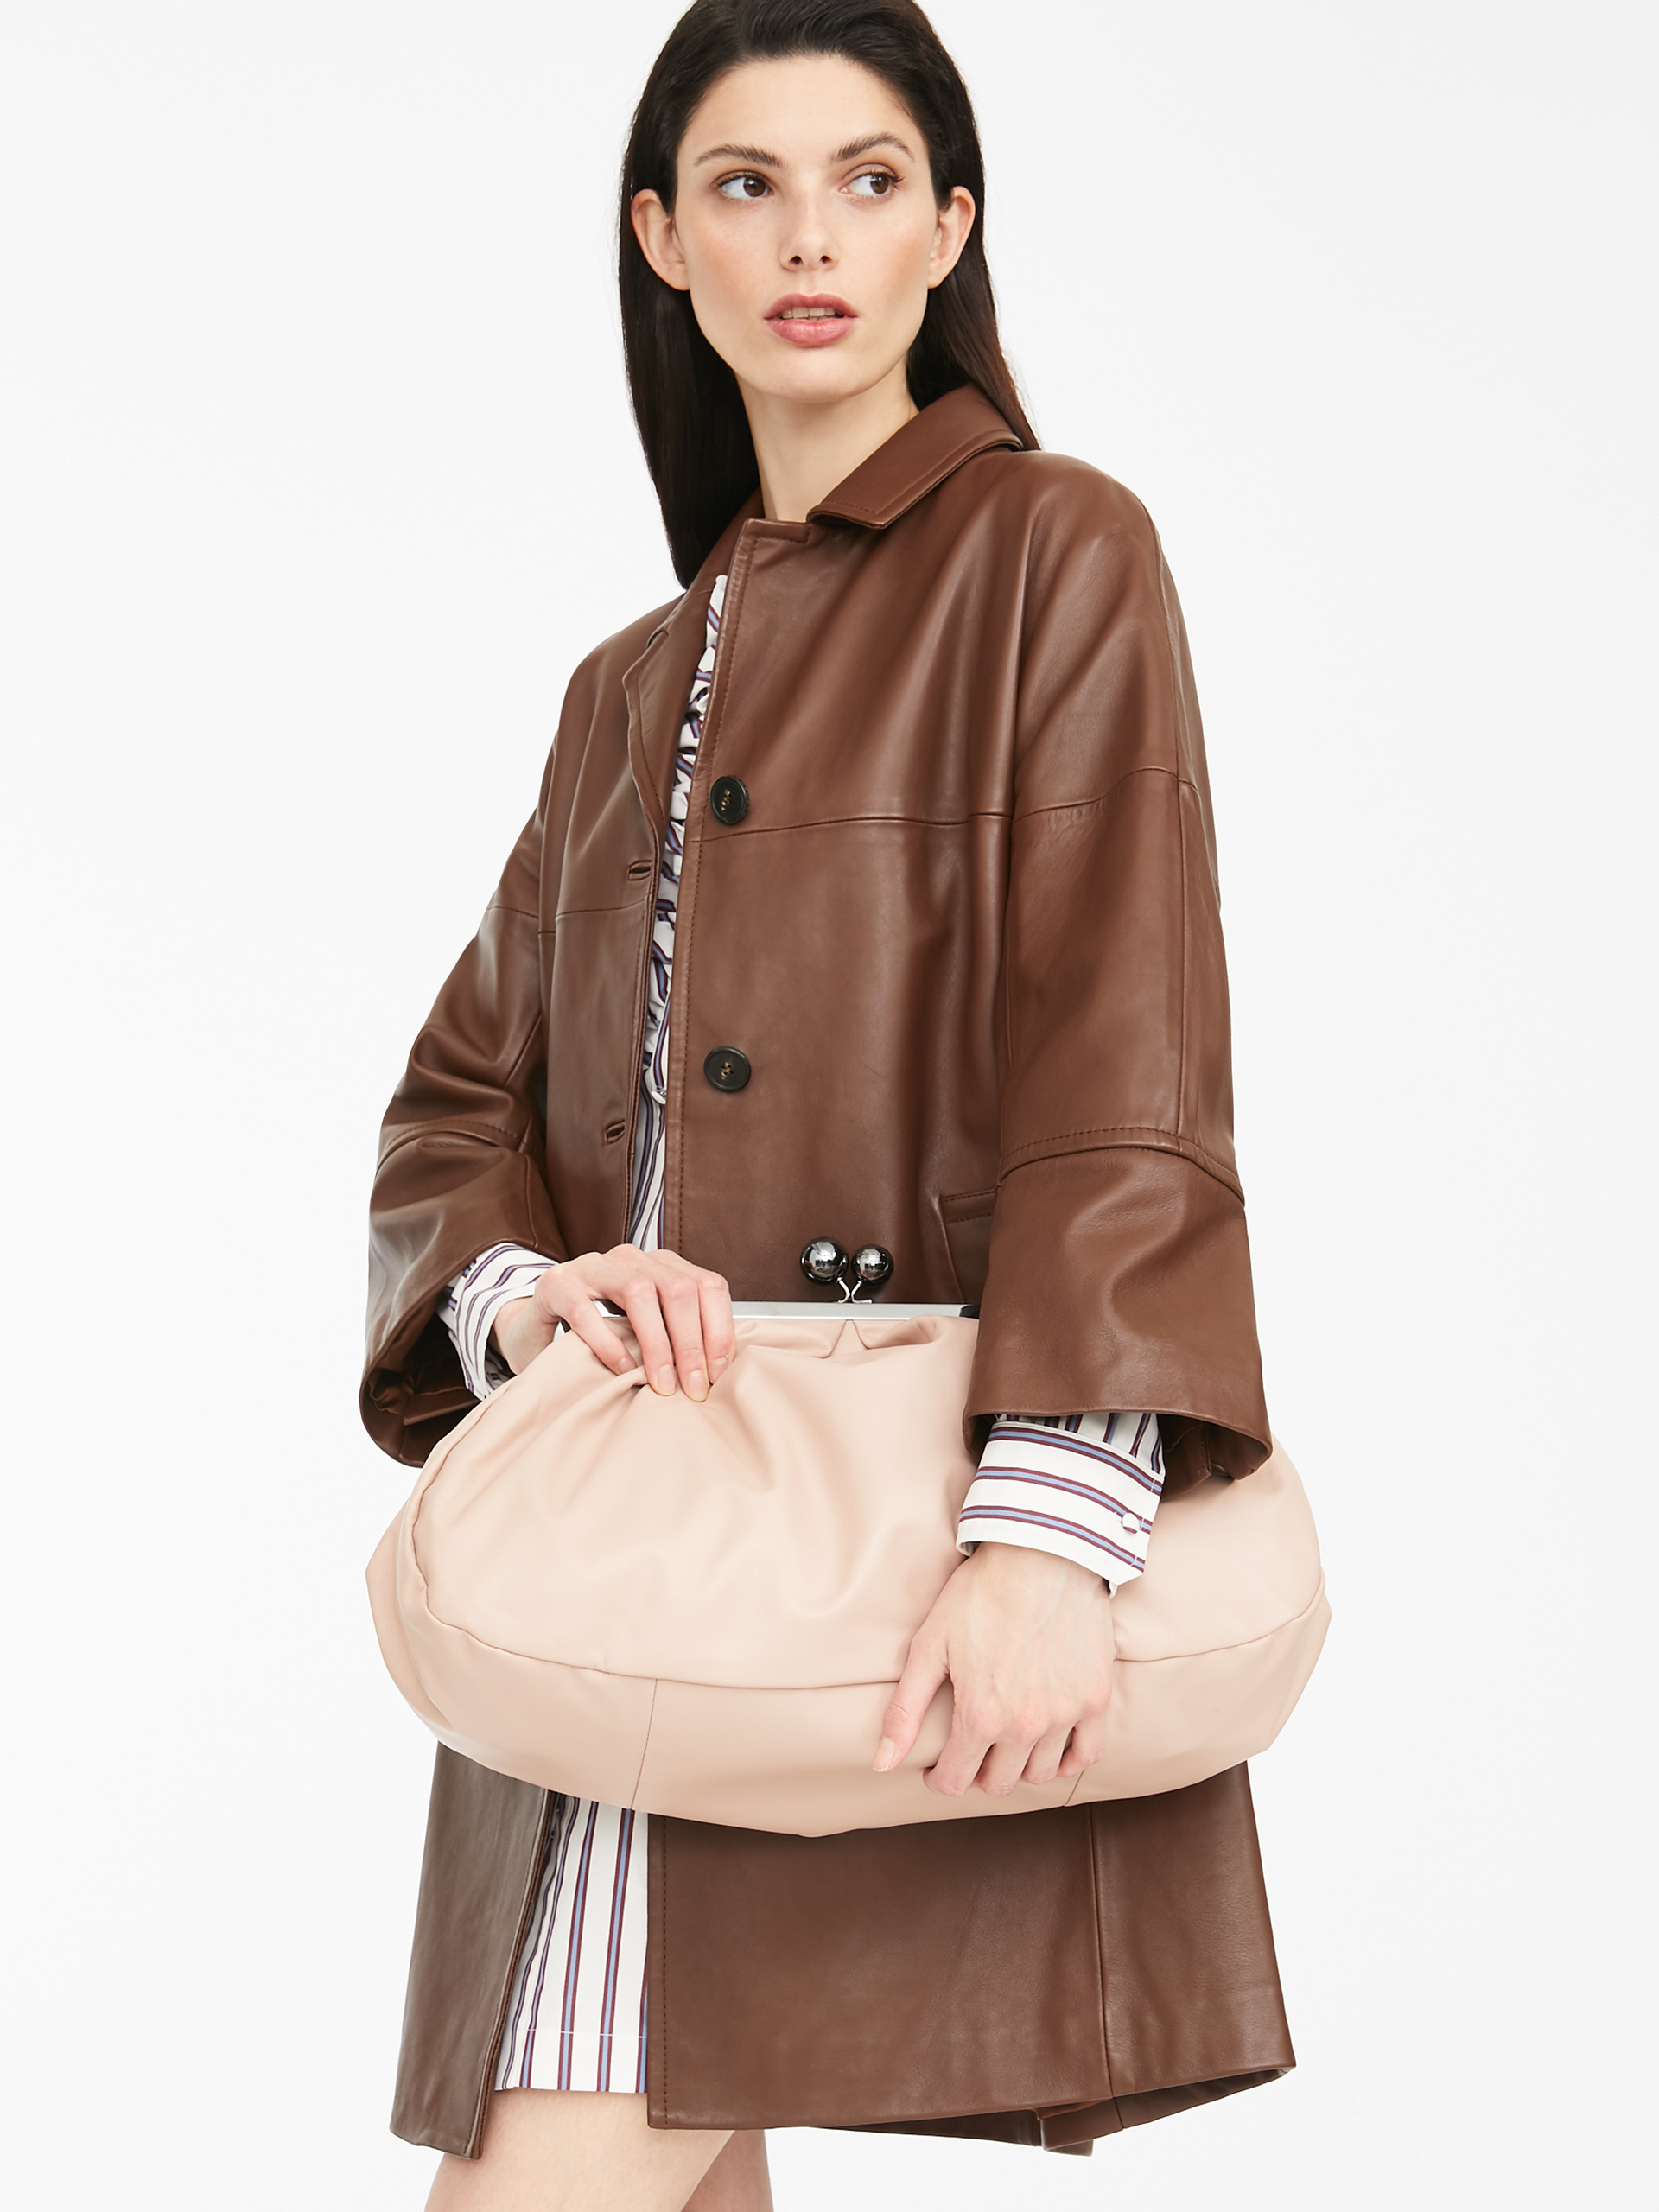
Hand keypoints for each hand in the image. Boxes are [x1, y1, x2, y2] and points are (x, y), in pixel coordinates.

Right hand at [490, 1244, 733, 1400]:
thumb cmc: (600, 1332)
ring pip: (639, 1291)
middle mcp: (631, 1258)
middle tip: (694, 1387)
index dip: (719, 1329)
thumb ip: (678, 1337)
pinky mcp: (557, 1285)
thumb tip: (720, 1373)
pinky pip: (586, 1311)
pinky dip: (609, 1343)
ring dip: (657, 1343)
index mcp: (661, 1264)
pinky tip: (622, 1370)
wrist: (534, 1327)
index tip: (718, 1373)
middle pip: (679, 1288)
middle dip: (692, 1342)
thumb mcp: (645, 1330)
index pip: (707, 1285)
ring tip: (661, 1383)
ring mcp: (593, 1266)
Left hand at [874, 1542, 1115, 1796]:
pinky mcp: (1096, 1698)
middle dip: (977, 1772)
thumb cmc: (980, 1594)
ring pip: (1040, 1775)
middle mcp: (1024, 1726)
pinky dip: (1067, 1758)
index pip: (956, 1781)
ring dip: (1019, 1767)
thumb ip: (905, 1710)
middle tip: (972, 1748)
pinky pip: (1086, 1755)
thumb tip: (882, 1764)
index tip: (937, 1767)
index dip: (940, 1778)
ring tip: (1007, 1743)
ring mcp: (1065, 1715)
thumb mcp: (930, 1646)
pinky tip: (1050, 1743)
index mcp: (979, 1716)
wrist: (1042, 1552)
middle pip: (998, 1783)